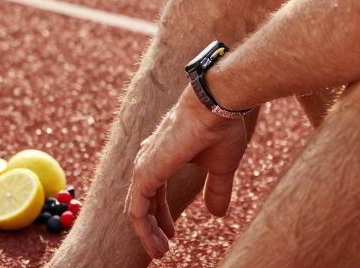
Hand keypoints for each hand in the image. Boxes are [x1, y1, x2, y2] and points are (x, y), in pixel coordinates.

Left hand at [125, 89, 249, 259]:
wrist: (216, 107)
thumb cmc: (220, 129)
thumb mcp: (221, 167)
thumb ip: (217, 190)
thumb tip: (218, 215)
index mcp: (162, 156)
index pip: (153, 192)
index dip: (161, 216)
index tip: (172, 235)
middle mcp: (148, 160)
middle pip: (143, 203)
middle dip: (152, 229)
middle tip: (163, 250)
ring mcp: (144, 167)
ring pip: (137, 211)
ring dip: (147, 235)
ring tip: (160, 253)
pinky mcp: (145, 174)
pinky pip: (137, 212)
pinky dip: (144, 231)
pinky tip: (156, 244)